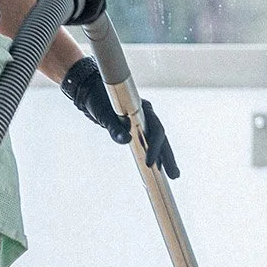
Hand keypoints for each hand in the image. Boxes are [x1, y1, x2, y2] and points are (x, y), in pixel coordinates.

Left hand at [60, 58, 179, 177]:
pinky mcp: (137, 128)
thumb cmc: (98, 100)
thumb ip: (114, 128)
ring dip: (165, 158)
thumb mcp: (104, 115)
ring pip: (158, 141)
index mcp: (144, 109)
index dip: (155, 147)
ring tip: (173, 175)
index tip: (149, 163)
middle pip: (162, 138)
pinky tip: (158, 167)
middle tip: (174, 175)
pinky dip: (155, 154)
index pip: (156, 130)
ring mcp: (144, 121)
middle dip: (168, 157)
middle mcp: (147, 115)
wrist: (91, 91)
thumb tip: (125, 141)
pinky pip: (149, 142)